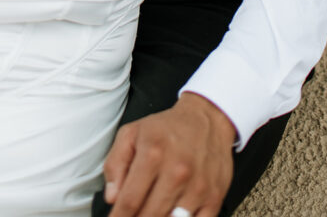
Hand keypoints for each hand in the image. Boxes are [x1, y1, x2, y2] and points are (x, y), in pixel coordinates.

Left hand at [103, 93, 235, 216]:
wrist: (207, 119)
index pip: (130, 201)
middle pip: (149, 216)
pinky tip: (171, 214)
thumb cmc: (166, 128)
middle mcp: (176, 172)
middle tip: (131, 215)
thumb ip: (115, 164)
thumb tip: (112, 198)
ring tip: (152, 211)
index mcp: (152, 154)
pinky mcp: (214, 197)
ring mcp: (197, 187)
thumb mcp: (132, 133)